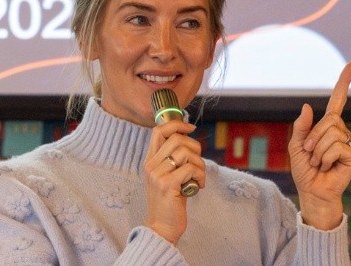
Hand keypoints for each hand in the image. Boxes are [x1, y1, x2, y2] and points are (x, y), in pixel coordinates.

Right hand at [142, 117, 205, 243]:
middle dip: (195, 147)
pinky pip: (190, 168)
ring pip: (185, 153)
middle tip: (198, 162)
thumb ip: (174, 159)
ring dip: (200, 164)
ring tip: (198, 178)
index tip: (190, 128)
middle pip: (176, 138)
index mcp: (150, 161)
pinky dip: (200, 176)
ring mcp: (158, 175)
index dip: (176, 124)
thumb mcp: (168, 177)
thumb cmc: (169, 202)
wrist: (161, 227)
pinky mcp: (167, 185)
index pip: (158, 130)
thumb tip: (190, 141)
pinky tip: (199, 186)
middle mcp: (151, 165)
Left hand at [288, 62, 350, 229]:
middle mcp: (341, 131)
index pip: (338, 101)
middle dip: (313, 138)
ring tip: (319, 162)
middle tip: (310, 154)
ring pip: (332, 133)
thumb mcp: (296, 146)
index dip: (343, 83)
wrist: (312, 191)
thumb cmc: (304, 170)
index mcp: (328, 126)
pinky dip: (327, 157)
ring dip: (318, 150)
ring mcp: (350, 142)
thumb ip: (300, 127)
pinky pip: (338, 146)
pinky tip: (328, 166)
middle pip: (329, 120)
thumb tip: (308, 106)